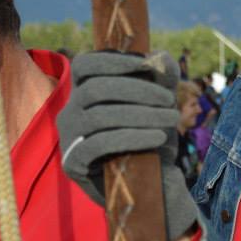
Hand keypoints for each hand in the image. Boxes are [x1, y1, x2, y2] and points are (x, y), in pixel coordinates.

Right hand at [57, 51, 198, 240]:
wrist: (153, 184)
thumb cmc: (152, 138)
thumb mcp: (160, 105)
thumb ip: (162, 78)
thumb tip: (162, 56)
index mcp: (85, 92)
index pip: (85, 64)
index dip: (112, 60)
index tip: (145, 64)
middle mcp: (70, 111)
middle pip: (96, 89)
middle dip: (137, 90)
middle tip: (169, 100)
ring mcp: (69, 138)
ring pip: (99, 116)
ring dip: (141, 114)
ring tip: (172, 120)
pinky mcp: (73, 164)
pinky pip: (98, 144)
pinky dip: (131, 137)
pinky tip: (157, 137)